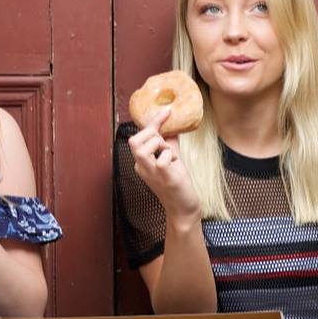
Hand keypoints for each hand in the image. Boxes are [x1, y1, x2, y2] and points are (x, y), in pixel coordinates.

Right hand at [127, 107, 201, 224]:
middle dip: (153, 136)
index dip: (154, 121)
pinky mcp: (163, 177)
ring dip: (160, 146)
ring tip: (170, 156)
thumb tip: (172, 126)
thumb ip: (168, 144)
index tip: (168, 111)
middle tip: (166, 146)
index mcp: (142, 162)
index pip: (139, 136)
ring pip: (142, 148)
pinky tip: (175, 166)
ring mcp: (150, 173)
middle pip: (134, 140)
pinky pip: (162, 158)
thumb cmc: (177, 184)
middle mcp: (141, 167)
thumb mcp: (171, 160)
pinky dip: (171, 156)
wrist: (183, 208)